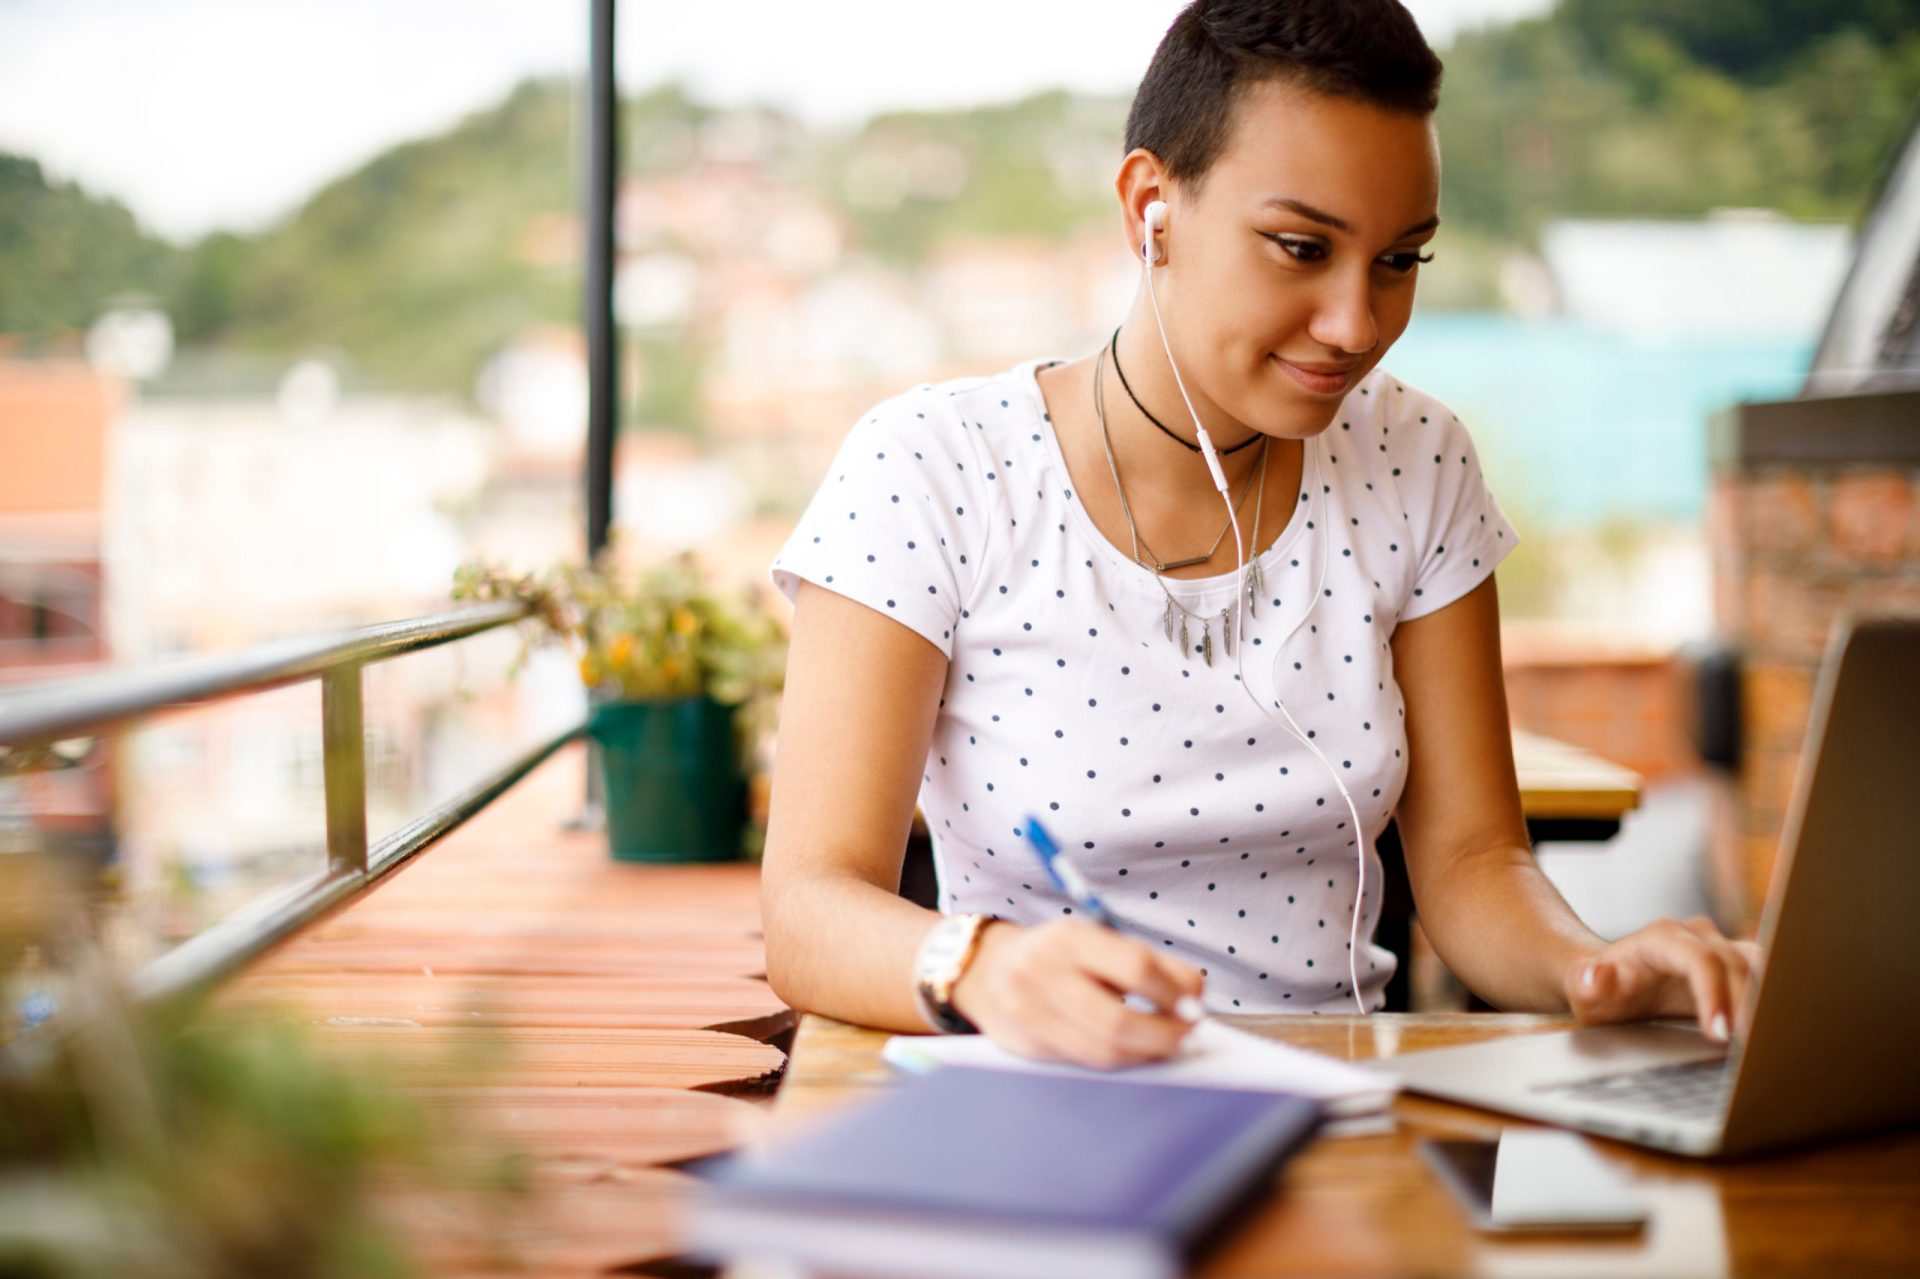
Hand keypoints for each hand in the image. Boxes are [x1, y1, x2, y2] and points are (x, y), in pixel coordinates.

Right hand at [950, 919, 1204, 1069]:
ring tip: (1166, 1044)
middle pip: (1118, 1021)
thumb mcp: (1093, 941)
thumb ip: (1144, 962)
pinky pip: (1084, 1061)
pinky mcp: (1027, 1044)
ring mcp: (1030, 1012)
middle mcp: (1044, 973)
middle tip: (1187, 1032)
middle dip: (1165, 1033)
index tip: (1194, 1004)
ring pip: (1103, 1050)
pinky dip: (1119, 1059)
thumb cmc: (1055, 956)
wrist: (984, 971)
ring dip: (1146, 1052)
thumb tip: (1193, 993)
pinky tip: (1135, 1051)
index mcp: (1069, 938)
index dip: (1173, 992)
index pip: (1135, 967)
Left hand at [1564, 916, 1764, 1043]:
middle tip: (1753, 1049)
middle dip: (1748, 1006)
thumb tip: (1595, 977)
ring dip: (1769, 1002)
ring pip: (1761, 966)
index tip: (1719, 1032)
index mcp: (1661, 938)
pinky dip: (1774, 1004)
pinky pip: (1768, 979)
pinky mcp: (1737, 967)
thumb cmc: (1601, 988)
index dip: (1713, 994)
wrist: (1611, 984)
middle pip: (1736, 964)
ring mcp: (1721, 948)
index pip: (1699, 959)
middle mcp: (1696, 936)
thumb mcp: (1584, 988)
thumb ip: (1588, 982)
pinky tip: (1776, 1035)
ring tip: (1772, 1043)